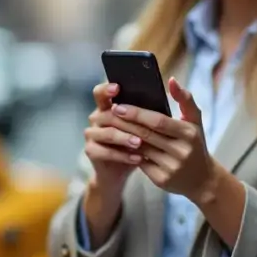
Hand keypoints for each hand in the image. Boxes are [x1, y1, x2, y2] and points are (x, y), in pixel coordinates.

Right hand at [84, 82, 139, 196]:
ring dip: (124, 138)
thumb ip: (147, 112)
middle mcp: (96, 118)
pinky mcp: (91, 151)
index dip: (106, 89)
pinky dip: (123, 156)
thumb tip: (166, 95)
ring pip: (107, 133)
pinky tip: (138, 159)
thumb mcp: (142, 126)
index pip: (100, 93)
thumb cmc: (135, 142)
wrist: (122, 169)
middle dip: (126, 121)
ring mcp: (91, 134)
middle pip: (106, 114)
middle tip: (141, 127)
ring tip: (140, 143)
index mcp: (107, 107)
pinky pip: (105, 152)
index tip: (117, 88)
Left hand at [103, 77, 218, 201]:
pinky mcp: (161, 180)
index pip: (158, 121)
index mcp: (189, 133)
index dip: (137, 113)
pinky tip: (119, 143)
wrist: (203, 180)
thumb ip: (185, 99)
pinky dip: (129, 152)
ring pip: (140, 148)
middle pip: (146, 134)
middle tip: (110, 112)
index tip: (119, 105)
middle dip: (125, 123)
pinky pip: (140, 162)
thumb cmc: (195, 144)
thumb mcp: (196, 122)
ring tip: (111, 125)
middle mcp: (181, 151)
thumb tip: (171, 80)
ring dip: (124, 136)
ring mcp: (171, 167)